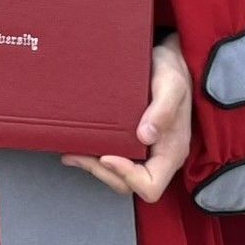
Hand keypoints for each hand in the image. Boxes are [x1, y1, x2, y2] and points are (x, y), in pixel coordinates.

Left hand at [62, 32, 191, 202]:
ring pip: (118, 175)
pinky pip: (114, 158)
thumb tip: (146, 136)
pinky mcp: (133, 140)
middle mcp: (158, 156)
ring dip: (93, 167)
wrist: (170, 59)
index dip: (127, 176)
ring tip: (71, 152)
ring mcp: (146, 150)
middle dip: (102, 172)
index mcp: (172, 151)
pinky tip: (78, 145)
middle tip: (78, 153)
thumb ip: (162, 110)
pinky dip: (93, 156)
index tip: (107, 156)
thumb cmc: (174, 71)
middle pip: (129, 185)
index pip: (151, 185)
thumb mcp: (172, 85)